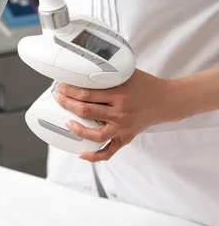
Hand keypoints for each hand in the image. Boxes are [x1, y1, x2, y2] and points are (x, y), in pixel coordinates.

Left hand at [53, 69, 172, 161]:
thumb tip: (82, 70)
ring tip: (66, 122)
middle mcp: (120, 112)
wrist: (167, 100)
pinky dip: (95, 155)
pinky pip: (109, 151)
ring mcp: (123, 127)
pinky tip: (82, 153)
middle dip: (67, 104)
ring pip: (95, 133)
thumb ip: (107, 74)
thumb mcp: (126, 74)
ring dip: (77, 129)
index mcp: (119, 94)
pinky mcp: (126, 137)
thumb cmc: (145, 85)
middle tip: (58, 98)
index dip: (69, 91)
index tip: (60, 87)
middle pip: (86, 111)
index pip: (87, 93)